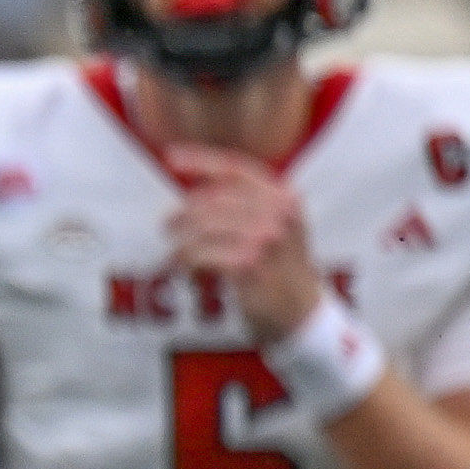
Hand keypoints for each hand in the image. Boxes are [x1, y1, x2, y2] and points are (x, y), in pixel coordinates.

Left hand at [161, 144, 325, 339]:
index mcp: (285, 196)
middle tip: (167, 225)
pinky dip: (184, 258)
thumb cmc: (280, 266)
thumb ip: (245, 202)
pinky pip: (201, 253)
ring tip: (174, 248)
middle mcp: (279, 212)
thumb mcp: (276, 225)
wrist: (302, 311)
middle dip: (184, 211)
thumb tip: (194, 186)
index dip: (201, 160)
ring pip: (203, 225)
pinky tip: (180, 264)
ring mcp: (266, 238)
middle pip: (213, 197)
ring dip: (180, 237)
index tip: (171, 157)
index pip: (236, 168)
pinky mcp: (249, 264)